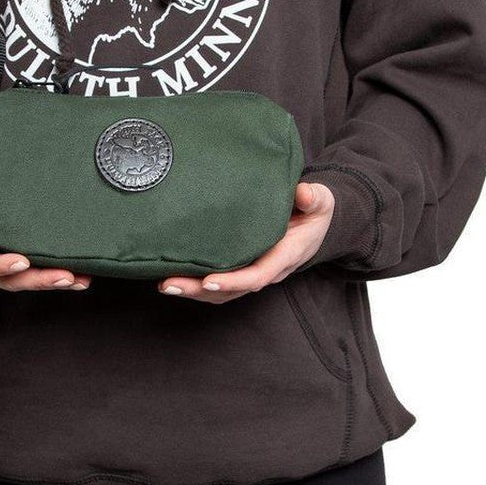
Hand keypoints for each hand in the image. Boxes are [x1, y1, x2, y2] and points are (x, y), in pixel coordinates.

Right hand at [0, 172, 90, 291]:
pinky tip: (81, 277)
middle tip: (65, 276)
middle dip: (38, 280)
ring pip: (26, 281)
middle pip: (9, 281)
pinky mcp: (14, 262)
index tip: (21, 261)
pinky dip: (56, 276)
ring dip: (53, 282)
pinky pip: (35, 274)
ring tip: (80, 280)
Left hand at [158, 182, 334, 303]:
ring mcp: (252, 272)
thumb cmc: (312, 211)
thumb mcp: (321, 202)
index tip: (209, 281)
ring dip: (192, 292)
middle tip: (170, 285)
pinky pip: (218, 284)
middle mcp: (266, 270)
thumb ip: (313, 198)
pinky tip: (172, 278)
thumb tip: (303, 192)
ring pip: (221, 292)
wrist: (312, 223)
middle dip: (199, 291)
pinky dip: (195, 285)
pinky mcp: (240, 268)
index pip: (258, 275)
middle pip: (232, 290)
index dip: (233, 281)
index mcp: (284, 256)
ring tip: (165, 285)